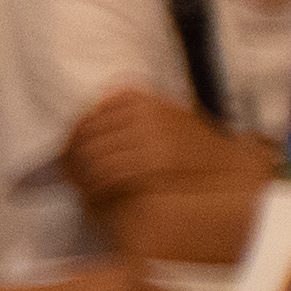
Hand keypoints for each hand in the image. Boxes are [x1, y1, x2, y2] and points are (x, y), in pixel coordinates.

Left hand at [61, 88, 258, 211]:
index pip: (85, 120)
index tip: (65, 159)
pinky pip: (112, 174)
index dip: (70, 143)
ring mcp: (149, 132)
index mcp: (134, 94)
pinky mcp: (156, 157)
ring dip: (81, 176)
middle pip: (85, 138)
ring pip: (95, 157)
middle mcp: (139, 109)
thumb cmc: (185, 144)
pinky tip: (96, 195)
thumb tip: (74, 134)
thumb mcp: (151, 116)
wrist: (225, 162)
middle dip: (71, 161)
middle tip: (66, 177)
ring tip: (80, 188)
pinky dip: (98, 186)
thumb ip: (118, 118)